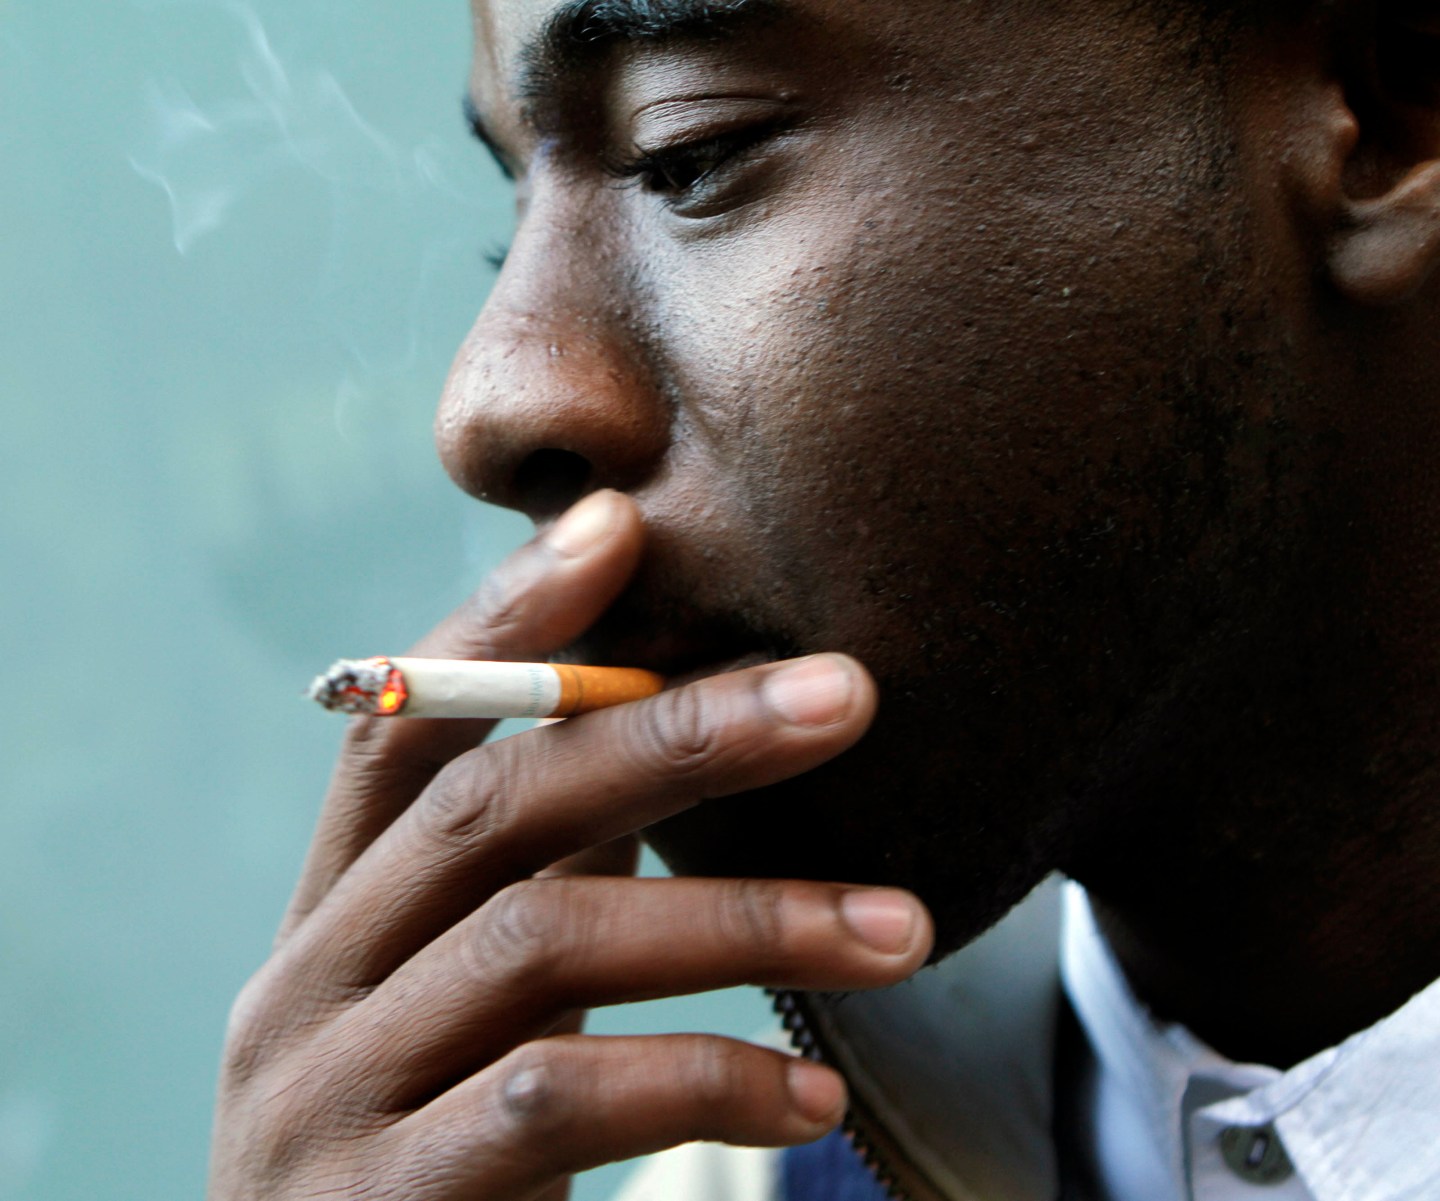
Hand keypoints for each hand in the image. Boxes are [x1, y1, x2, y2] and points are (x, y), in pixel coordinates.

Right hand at [208, 490, 933, 1200]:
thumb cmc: (440, 1157)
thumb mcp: (473, 1006)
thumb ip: (537, 881)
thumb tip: (672, 718)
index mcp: (332, 917)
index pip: (403, 728)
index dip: (505, 622)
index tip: (621, 526)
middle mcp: (308, 986)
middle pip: (495, 805)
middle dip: (678, 735)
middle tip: (845, 695)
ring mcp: (327, 1096)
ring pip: (542, 941)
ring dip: (738, 917)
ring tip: (899, 927)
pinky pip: (549, 1104)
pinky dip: (697, 1078)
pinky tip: (811, 1092)